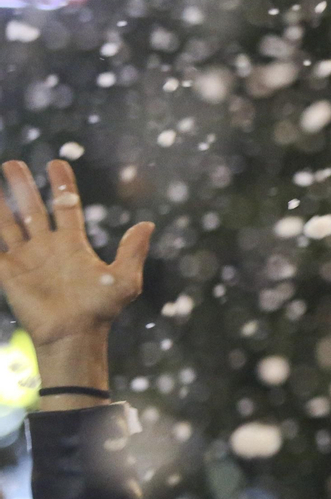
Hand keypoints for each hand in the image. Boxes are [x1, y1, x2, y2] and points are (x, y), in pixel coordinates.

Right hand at [0, 160, 150, 348]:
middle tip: (12, 163)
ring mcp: (26, 260)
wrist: (75, 335)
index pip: (65, 207)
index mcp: (73, 245)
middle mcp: (47, 248)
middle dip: (23, 186)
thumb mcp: (124, 279)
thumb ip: (133, 251)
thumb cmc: (102, 310)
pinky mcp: (9, 274)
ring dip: (0, 204)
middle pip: (33, 209)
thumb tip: (147, 225)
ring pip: (9, 225)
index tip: (56, 163)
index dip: (61, 185)